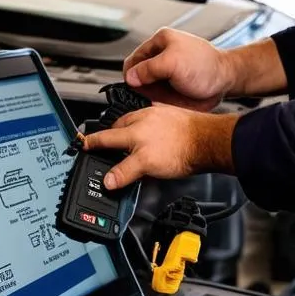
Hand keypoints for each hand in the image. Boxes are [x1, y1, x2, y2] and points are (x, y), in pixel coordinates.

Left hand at [83, 106, 237, 189]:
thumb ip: (159, 126)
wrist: (207, 138)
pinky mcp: (145, 158)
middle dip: (98, 137)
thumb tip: (154, 138)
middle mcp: (142, 123)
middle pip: (113, 128)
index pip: (125, 119)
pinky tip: (110, 182)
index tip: (111, 136)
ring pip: (112, 142)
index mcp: (149, 114)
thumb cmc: (196, 132)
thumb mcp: (173, 119)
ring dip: (98, 150)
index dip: (115, 130)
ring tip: (90, 156)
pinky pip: (124, 168)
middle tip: (87, 143)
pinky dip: (115, 176)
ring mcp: (141, 141)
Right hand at [123, 29, 233, 110]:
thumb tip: (130, 77)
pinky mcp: (171, 87)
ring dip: (150, 96)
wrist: (225, 81)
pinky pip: (157, 97)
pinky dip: (157, 102)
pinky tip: (167, 102)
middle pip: (138, 75)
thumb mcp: (172, 63)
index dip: (131, 73)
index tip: (134, 86)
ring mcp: (166, 73)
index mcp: (160, 42)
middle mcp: (161, 57)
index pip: (134, 59)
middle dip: (142, 86)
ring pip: (147, 88)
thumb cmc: (206, 67)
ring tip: (163, 97)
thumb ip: (148, 69)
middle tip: (151, 93)